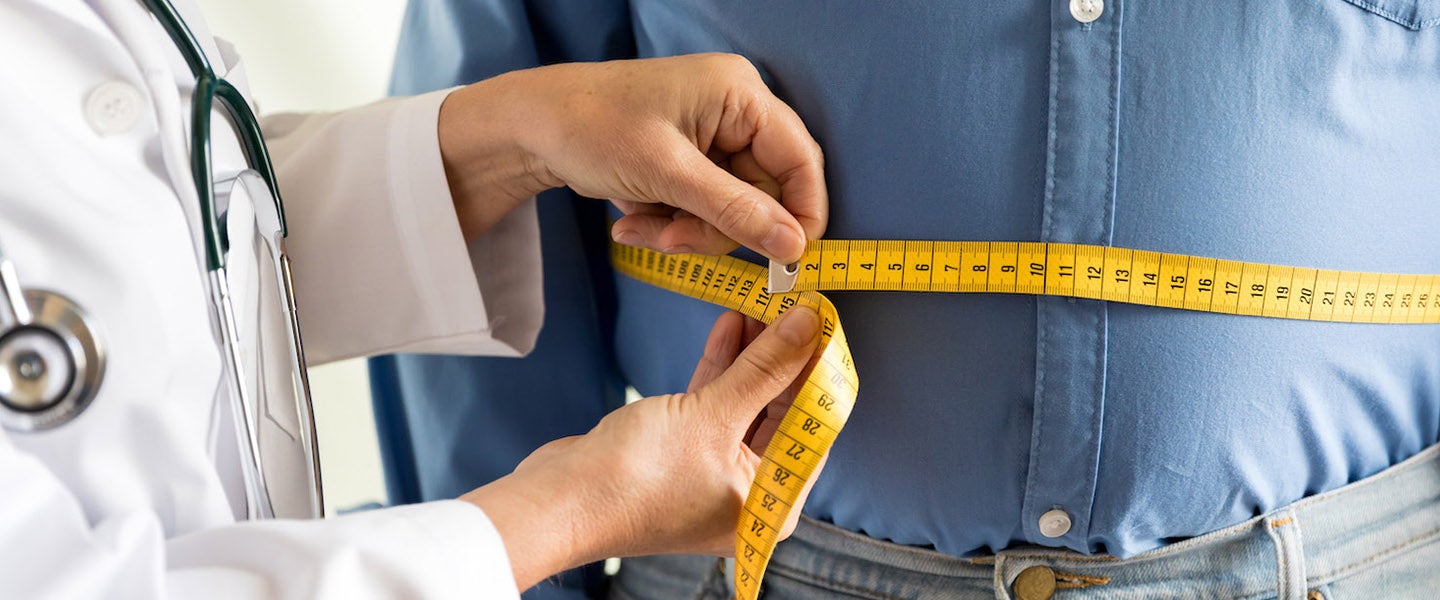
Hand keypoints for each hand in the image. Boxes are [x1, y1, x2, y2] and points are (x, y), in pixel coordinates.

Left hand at [438, 53, 826, 263]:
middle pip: (764, 192)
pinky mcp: (690, 159)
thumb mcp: (667, 174)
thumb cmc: (592, 128)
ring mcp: (712, 135)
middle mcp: (735, 110)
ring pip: (731, 208)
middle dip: (718, 228)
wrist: (527, 126)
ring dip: (688, 230)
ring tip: (638, 227)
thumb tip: (794, 246)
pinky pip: (703, 206)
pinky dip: (672, 221)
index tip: (786, 260)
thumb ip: (735, 211)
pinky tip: (632, 217)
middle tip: (674, 241)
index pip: (800, 161)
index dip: (801, 214)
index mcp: (741, 95)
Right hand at [461, 307, 822, 589]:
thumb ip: (765, 368)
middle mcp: (748, 490)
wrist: (561, 499)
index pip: (813, 427)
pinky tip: (731, 325)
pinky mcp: (683, 449)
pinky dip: (722, 367)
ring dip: (753, 354)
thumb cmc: (638, 480)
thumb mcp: (713, 415)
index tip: (825, 322)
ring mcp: (714, 470)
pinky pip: (715, 403)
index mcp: (772, 502)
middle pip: (781, 411)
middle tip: (795, 304)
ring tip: (763, 303)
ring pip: (746, 401)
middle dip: (784, 356)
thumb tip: (809, 324)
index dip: (819, 370)